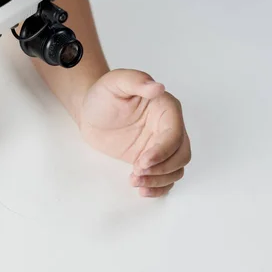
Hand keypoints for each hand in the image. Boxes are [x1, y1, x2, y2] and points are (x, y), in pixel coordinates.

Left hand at [79, 69, 190, 196]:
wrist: (90, 113)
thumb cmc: (102, 95)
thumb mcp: (115, 82)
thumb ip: (135, 81)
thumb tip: (158, 87)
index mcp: (166, 109)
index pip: (175, 134)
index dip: (162, 151)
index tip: (141, 162)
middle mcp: (169, 128)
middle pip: (181, 155)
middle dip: (162, 169)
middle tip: (136, 172)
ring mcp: (161, 146)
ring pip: (176, 169)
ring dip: (159, 180)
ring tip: (134, 181)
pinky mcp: (152, 160)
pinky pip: (165, 178)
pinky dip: (158, 188)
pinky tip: (143, 190)